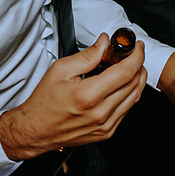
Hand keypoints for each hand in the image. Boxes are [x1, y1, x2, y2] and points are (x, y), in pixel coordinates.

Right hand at [0, 33, 146, 160]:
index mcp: (89, 95)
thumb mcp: (60, 70)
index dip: (136, 55)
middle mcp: (100, 112)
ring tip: (130, 67)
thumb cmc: (45, 102)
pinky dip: (129, 94)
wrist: (36, 130)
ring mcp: (105, 125)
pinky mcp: (106, 132)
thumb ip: (87, 55)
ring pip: (134, 97)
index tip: (137, 46)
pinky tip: (122, 85)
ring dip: (137, 79)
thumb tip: (104, 43)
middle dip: (138, 64)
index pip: (125, 71)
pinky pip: (127, 110)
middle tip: (133, 54)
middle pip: (134, 83)